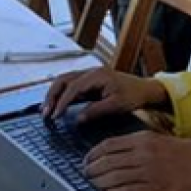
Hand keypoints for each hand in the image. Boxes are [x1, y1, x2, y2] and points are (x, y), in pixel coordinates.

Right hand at [43, 67, 166, 122]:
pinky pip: (70, 86)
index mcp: (98, 75)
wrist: (144, 89)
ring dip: (53, 95)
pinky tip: (56, 107)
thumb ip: (96, 111)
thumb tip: (76, 119)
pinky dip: (60, 95)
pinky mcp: (89, 82)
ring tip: (46, 112)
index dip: (61, 102)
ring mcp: (89, 75)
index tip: (54, 116)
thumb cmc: (133, 95)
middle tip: (45, 114)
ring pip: (64, 81)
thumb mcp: (117, 105)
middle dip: (51, 96)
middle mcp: (91, 72)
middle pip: (64, 80)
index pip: (73, 87)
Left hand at [84, 132, 190, 190]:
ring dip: (99, 182)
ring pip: (114, 177)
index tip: (87, 159)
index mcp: (144, 138)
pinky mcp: (153, 188)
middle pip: (108, 161)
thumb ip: (138, 142)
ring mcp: (147, 171)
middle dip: (92, 169)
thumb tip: (115, 149)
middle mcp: (143, 154)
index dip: (94, 153)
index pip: (109, 144)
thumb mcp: (159, 137)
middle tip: (86, 173)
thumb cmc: (183, 149)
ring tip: (93, 184)